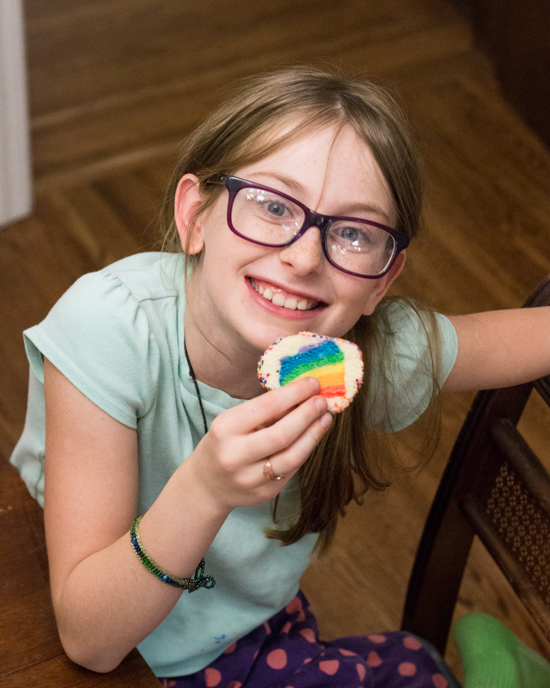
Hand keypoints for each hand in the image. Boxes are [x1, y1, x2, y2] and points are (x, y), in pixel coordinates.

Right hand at [183, 377, 331, 511]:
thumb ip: (265, 411)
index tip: (313, 383)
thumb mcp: (233, 422)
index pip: (267, 406)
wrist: (206, 485)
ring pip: (292, 457)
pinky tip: (312, 437)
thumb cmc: (224, 443)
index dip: (294, 393)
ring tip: (325, 418)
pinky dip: (305, 450)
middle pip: (282, 434)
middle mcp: (235, 455)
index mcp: (225, 428)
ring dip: (313, 435)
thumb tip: (303, 394)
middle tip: (323, 401)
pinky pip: (292, 470)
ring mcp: (250, 479)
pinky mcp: (264, 494)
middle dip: (307, 415)